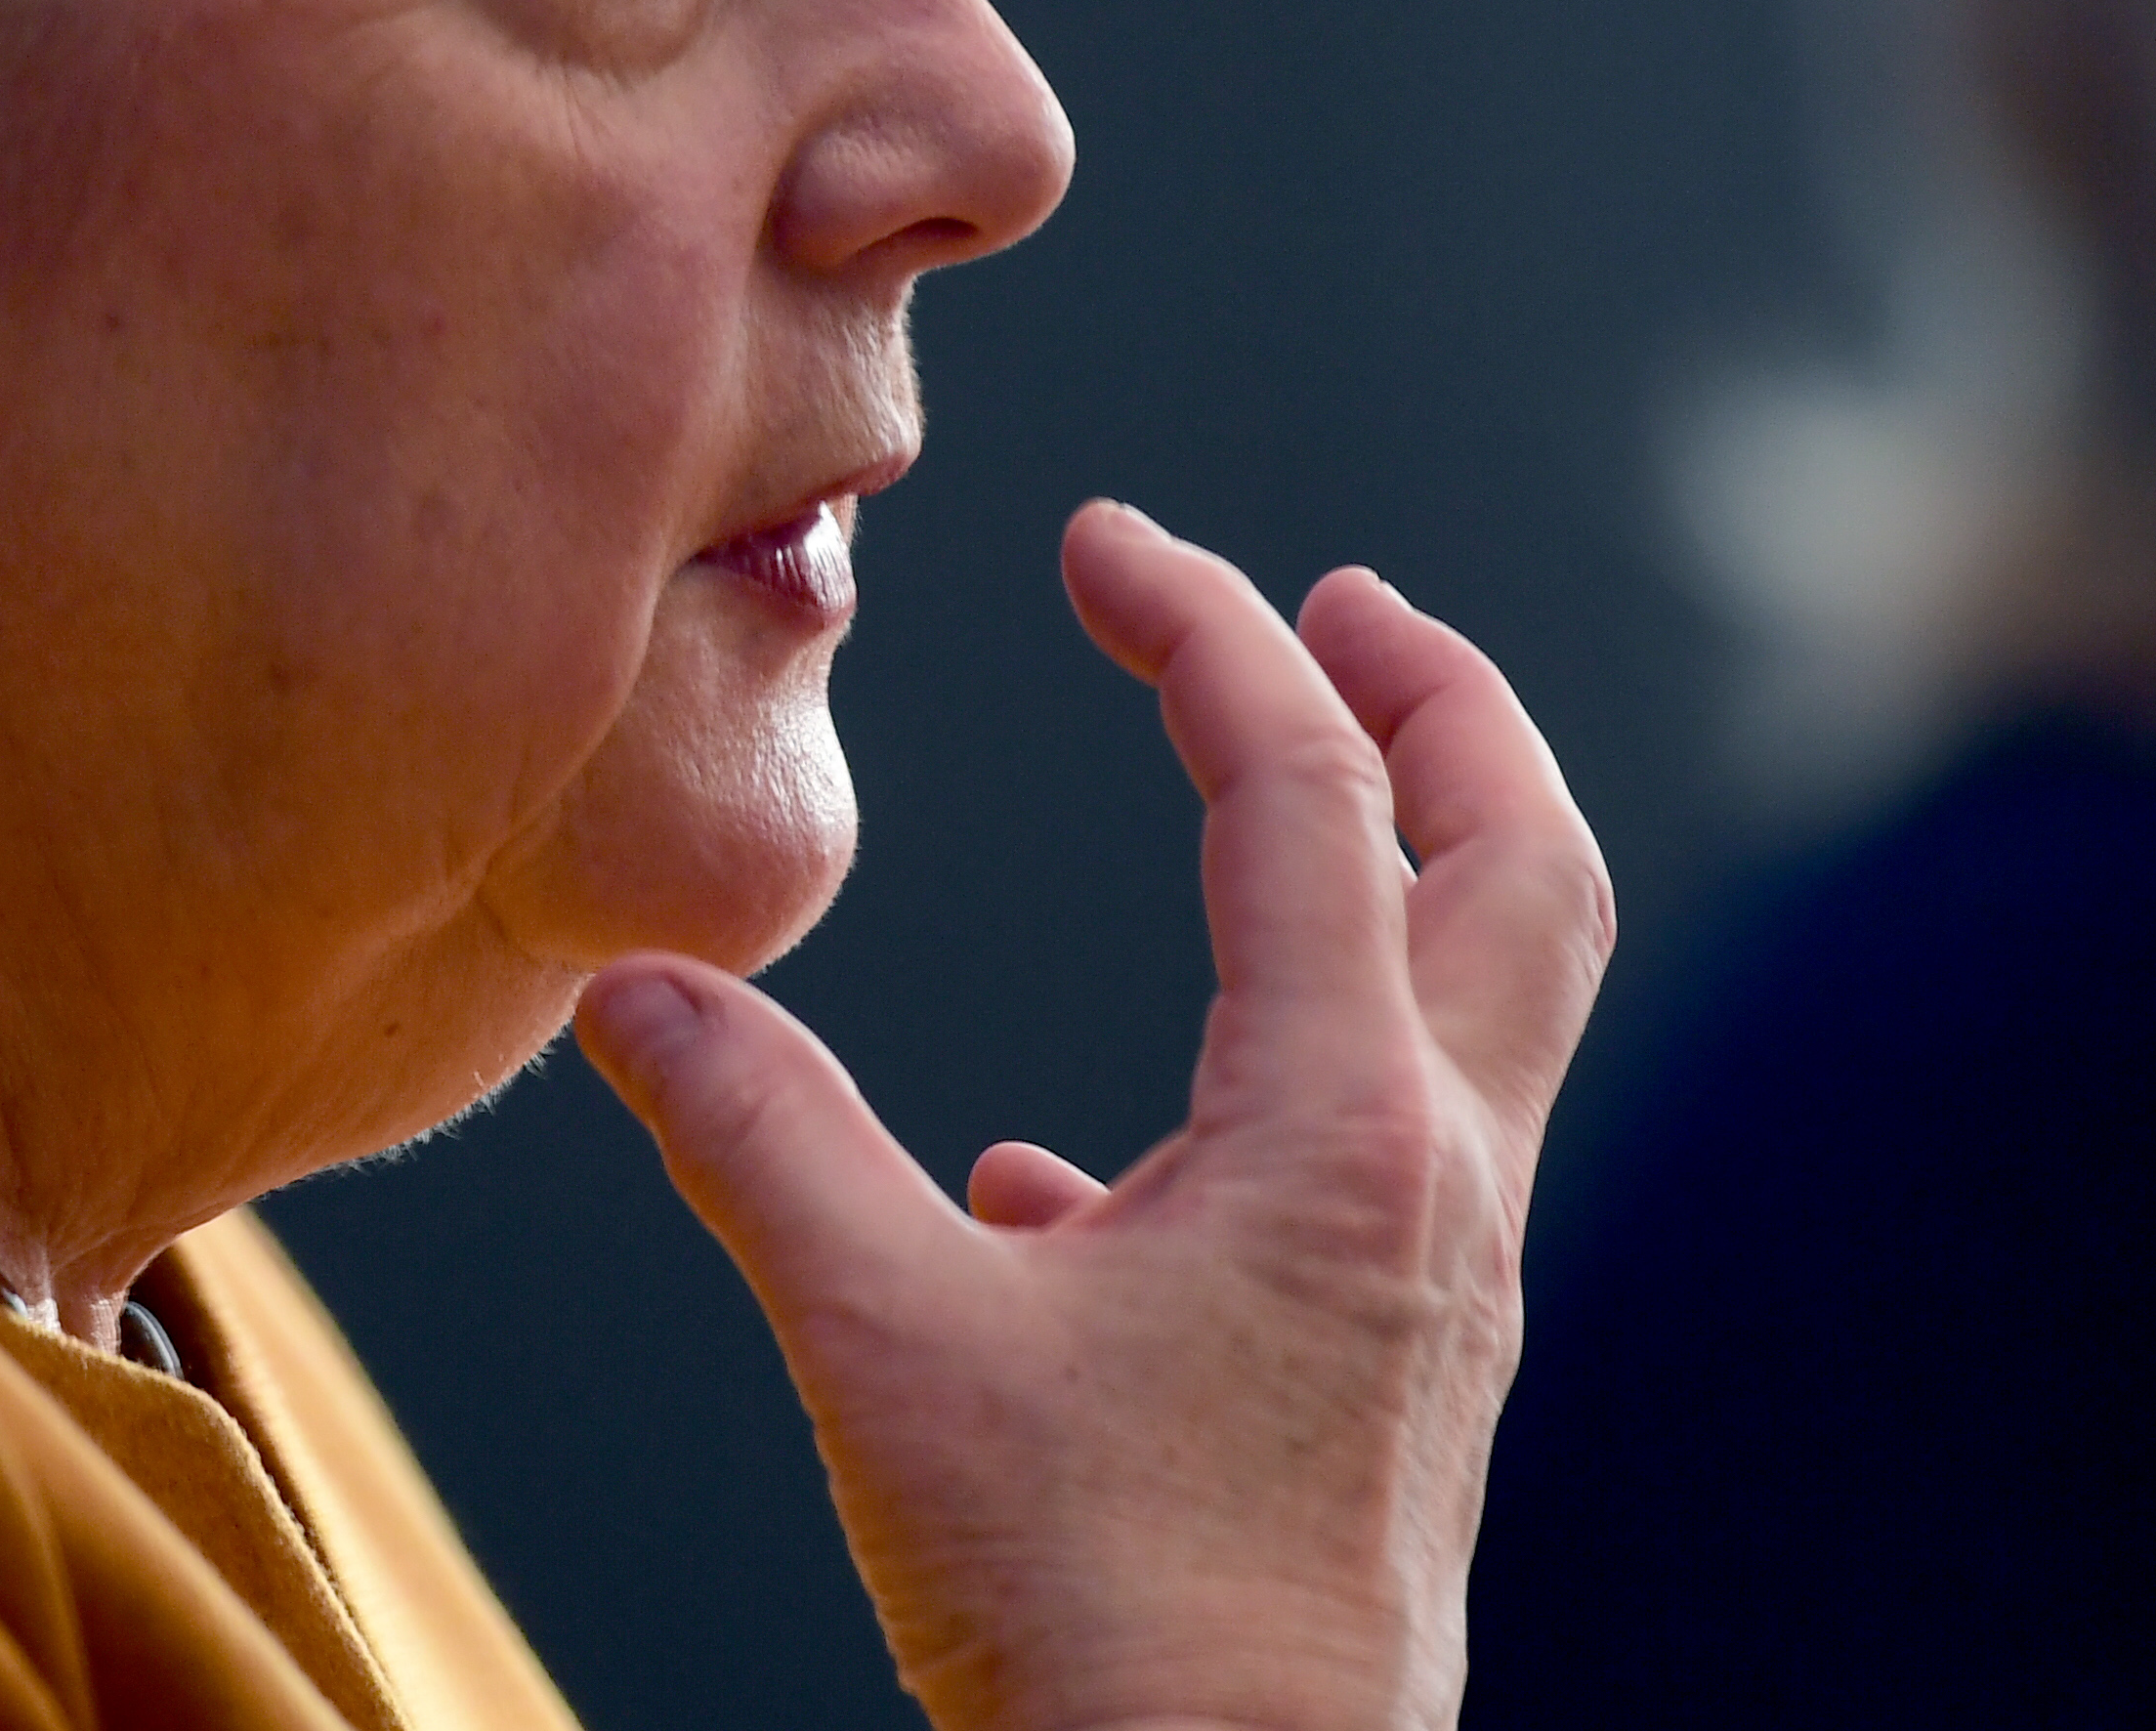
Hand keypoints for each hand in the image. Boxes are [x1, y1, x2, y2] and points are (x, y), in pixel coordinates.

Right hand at [576, 501, 1610, 1730]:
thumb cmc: (1096, 1614)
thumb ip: (761, 1144)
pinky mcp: (1400, 1384)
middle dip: (1442, 703)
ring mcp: (1442, 1289)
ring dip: (1404, 870)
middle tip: (1344, 601)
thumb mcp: (886, 1346)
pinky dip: (1274, 1095)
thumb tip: (636, 994)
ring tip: (1276, 809)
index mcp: (1344, 1127)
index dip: (1205, 632)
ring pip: (1483, 1009)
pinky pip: (1374, 1177)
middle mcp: (1436, 1184)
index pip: (1305, 793)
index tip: (1108, 541)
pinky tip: (1067, 1191)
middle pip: (1518, 866)